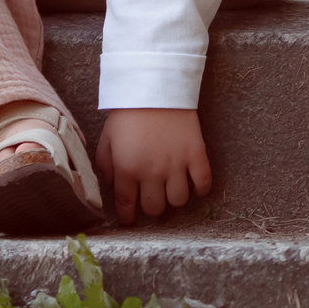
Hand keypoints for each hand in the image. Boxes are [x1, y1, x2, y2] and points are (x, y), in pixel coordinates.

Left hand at [95, 108, 212, 224]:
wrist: (156, 86)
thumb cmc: (128, 112)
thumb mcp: (107, 137)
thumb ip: (105, 164)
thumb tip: (111, 184)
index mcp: (127, 168)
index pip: (127, 204)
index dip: (127, 217)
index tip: (128, 221)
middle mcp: (152, 172)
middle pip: (155, 208)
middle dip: (151, 207)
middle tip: (151, 198)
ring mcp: (176, 165)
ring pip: (178, 201)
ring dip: (174, 198)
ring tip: (171, 188)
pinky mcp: (196, 155)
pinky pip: (203, 183)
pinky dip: (200, 189)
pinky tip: (194, 185)